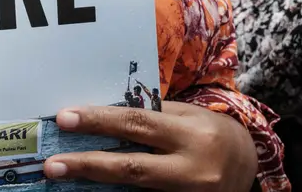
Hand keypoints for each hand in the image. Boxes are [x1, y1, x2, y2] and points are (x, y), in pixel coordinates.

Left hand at [44, 102, 255, 190]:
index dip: (99, 121)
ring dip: (97, 185)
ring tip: (66, 177)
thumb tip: (99, 116)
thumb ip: (150, 116)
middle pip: (133, 167)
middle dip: (89, 165)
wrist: (248, 163)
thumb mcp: (186, 116)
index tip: (65, 118)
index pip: (137, 123)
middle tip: (53, 165)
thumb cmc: (208, 131)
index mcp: (191, 133)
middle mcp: (192, 167)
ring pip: (137, 191)